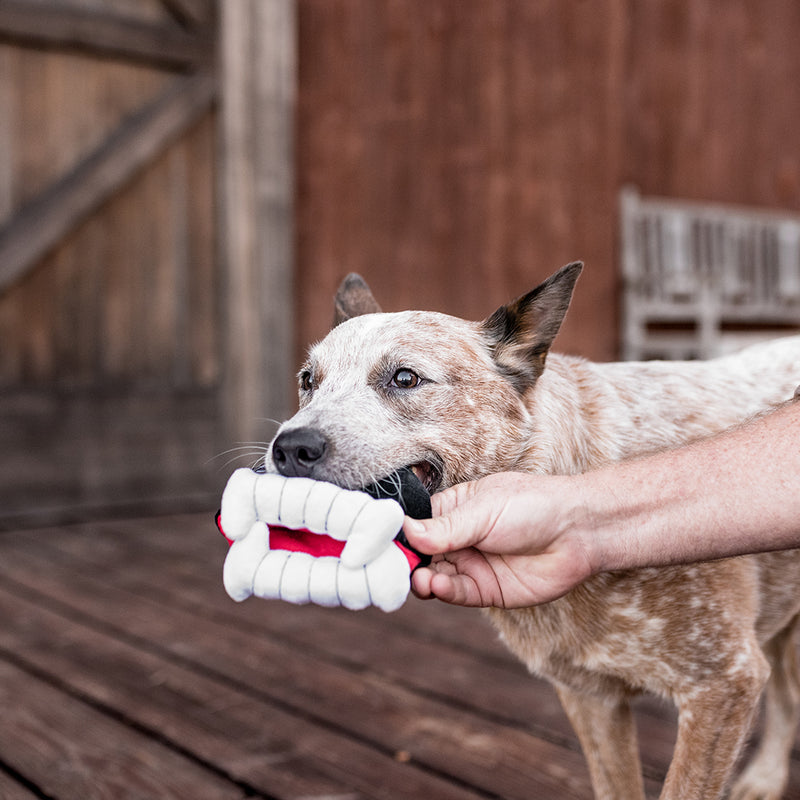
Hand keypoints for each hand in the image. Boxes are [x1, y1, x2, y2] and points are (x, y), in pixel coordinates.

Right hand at [403, 473, 594, 607]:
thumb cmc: (533, 506)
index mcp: (454, 510)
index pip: (415, 523)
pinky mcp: (485, 591)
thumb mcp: (484, 510)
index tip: (378, 542)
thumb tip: (406, 532)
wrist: (578, 532)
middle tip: (392, 567)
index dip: (398, 534)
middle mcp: (458, 539)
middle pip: (419, 555)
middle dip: (404, 562)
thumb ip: (445, 527)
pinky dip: (442, 591)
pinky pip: (456, 594)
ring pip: (433, 577)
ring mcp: (471, 565)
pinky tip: (437, 584)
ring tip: (419, 577)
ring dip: (421, 578)